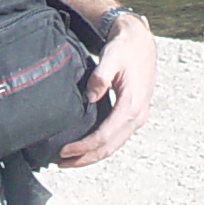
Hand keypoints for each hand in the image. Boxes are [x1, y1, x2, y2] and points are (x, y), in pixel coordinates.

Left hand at [58, 15, 153, 167]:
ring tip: (71, 160)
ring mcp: (138, 117)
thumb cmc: (125, 48)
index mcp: (131, 104)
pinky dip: (101, 147)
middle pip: (109, 147)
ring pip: (114, 146)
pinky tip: (87, 147)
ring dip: (93, 156)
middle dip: (85, 158)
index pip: (105, 136)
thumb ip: (100, 77)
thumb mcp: (111, 57)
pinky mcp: (134, 114)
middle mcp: (138, 115)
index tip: (64, 151)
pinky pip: (117, 138)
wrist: (142, 42)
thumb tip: (90, 97)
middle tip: (61, 163)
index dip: (84, 147)